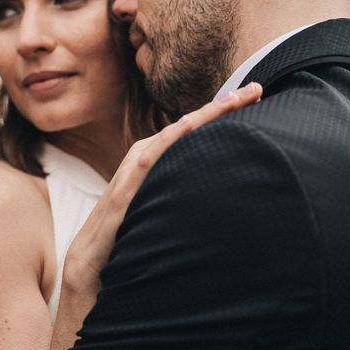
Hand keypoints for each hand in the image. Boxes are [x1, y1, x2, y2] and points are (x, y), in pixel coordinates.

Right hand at [61, 82, 263, 294]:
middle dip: (223, 104)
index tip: (254, 96)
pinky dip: (171, 138)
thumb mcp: (165, 208)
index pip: (194, 130)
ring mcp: (134, 168)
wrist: (92, 261)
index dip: (223, 112)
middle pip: (190, 124)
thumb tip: (224, 190)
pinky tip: (190, 125)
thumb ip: (185, 192)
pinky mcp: (126, 186)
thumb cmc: (129, 235)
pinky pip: (151, 156)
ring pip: (175, 133)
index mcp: (156, 159)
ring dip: (205, 114)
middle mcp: (146, 155)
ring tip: (236, 99)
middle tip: (256, 87)